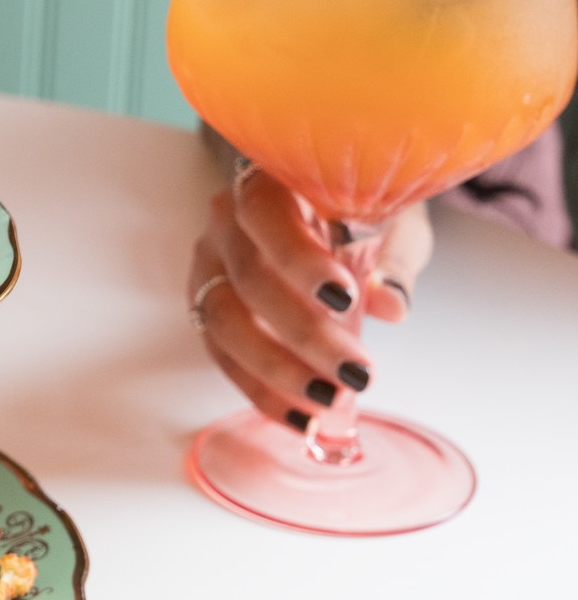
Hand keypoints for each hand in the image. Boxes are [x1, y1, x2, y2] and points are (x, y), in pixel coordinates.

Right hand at [187, 169, 432, 432]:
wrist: (331, 210)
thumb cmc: (362, 210)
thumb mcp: (392, 223)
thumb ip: (391, 260)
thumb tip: (391, 304)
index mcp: (268, 183)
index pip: (265, 214)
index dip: (298, 258)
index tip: (344, 298)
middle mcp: (227, 221)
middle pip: (248, 277)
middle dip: (302, 333)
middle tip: (357, 373)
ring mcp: (210, 264)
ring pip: (224, 320)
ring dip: (277, 369)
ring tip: (329, 402)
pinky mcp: (207, 305)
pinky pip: (221, 353)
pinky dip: (260, 390)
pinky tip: (300, 417)